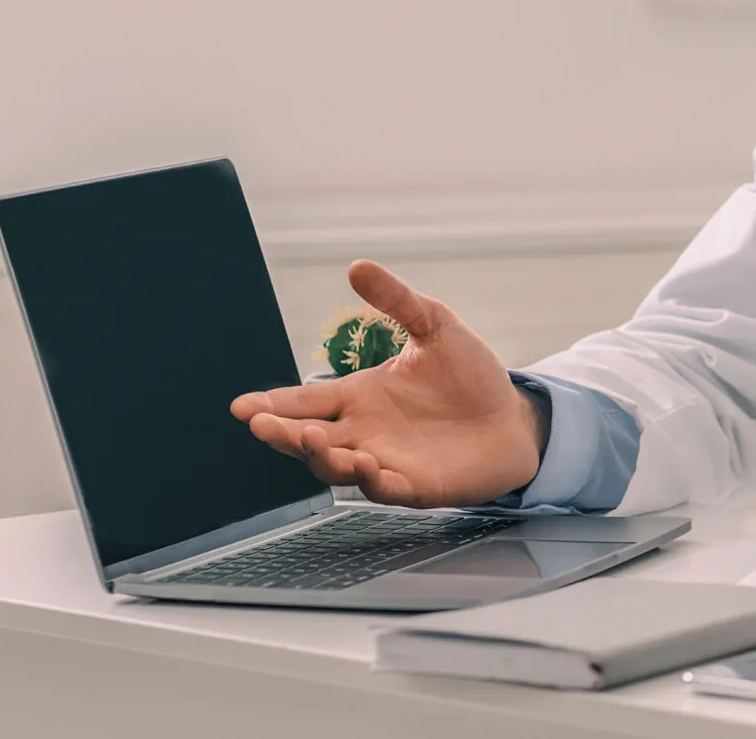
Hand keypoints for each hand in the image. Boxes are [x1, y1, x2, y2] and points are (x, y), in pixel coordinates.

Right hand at [229, 260, 542, 506]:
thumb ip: (397, 301)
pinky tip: (365, 466)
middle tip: (261, 424)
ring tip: (312, 438)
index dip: (272, 404)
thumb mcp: (435, 327)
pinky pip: (386, 488)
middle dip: (282, 432)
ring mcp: (385, 461)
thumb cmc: (470, 376)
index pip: (304, 399)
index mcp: (359, 396)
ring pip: (336, 467)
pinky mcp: (415, 486)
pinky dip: (373, 480)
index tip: (241, 406)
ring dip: (321, 455)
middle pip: (307, 437)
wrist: (514, 419)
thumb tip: (357, 266)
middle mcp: (363, 431)